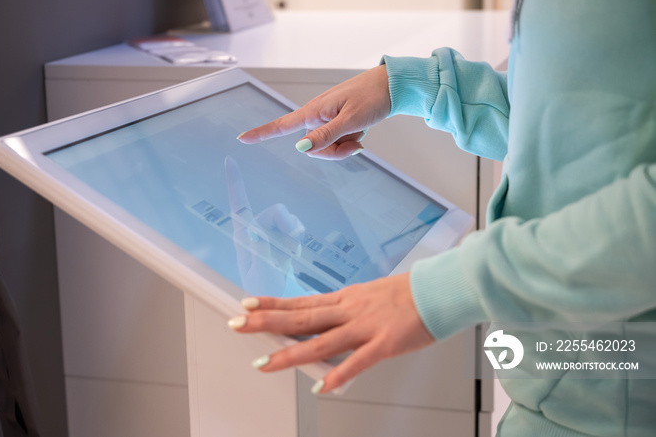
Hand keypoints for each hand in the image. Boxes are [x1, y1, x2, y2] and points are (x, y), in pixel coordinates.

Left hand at [225, 156, 306, 295]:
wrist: (278, 299)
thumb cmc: (264, 291)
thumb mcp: (261, 275)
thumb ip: (261, 254)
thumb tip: (258, 234)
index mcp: (243, 237)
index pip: (239, 206)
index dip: (235, 183)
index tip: (230, 160)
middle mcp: (256, 230)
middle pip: (275, 211)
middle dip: (287, 223)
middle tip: (293, 243)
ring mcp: (271, 232)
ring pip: (289, 219)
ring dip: (293, 235)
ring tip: (289, 256)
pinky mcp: (284, 236)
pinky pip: (297, 227)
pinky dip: (298, 238)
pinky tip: (293, 253)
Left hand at [228, 272, 435, 393]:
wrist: (438, 289)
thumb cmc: (408, 294)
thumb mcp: (370, 297)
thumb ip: (348, 312)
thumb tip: (327, 323)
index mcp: (346, 300)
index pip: (301, 303)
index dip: (272, 304)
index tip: (248, 304)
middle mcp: (349, 311)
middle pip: (301, 318)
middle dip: (266, 323)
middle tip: (238, 324)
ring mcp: (365, 327)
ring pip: (321, 341)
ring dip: (290, 354)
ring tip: (264, 363)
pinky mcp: (385, 343)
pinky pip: (358, 362)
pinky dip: (339, 374)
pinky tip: (322, 387)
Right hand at [237, 65, 390, 159]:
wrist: (392, 85)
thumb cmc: (373, 96)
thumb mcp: (350, 120)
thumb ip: (325, 136)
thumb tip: (301, 148)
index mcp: (315, 111)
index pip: (282, 125)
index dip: (261, 133)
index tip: (242, 138)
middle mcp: (317, 115)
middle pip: (312, 148)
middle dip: (334, 151)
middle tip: (357, 144)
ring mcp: (327, 119)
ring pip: (326, 147)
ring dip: (345, 145)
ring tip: (361, 131)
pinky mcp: (336, 121)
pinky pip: (337, 141)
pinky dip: (350, 139)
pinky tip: (362, 129)